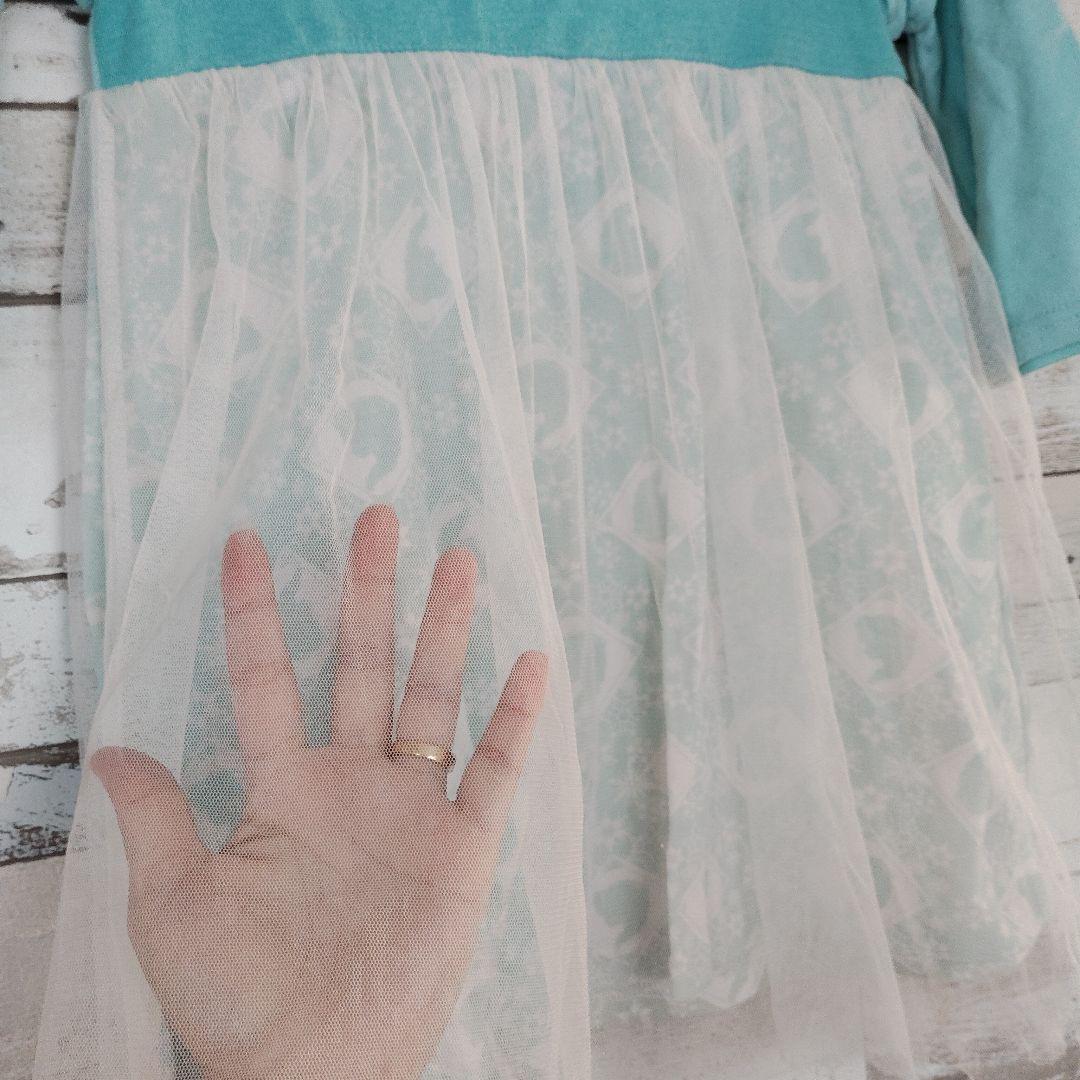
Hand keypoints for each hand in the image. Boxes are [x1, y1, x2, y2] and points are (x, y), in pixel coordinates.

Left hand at [89, 504, 548, 1079]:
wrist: (313, 1071)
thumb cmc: (235, 997)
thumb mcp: (171, 903)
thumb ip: (154, 817)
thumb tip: (109, 746)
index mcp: (283, 787)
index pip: (265, 676)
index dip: (253, 609)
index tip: (244, 542)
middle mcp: (351, 782)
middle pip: (361, 664)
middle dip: (368, 590)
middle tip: (376, 517)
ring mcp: (410, 809)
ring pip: (431, 699)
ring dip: (444, 631)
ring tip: (458, 560)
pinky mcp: (462, 848)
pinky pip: (496, 772)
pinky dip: (516, 720)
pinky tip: (531, 662)